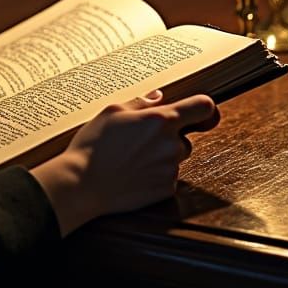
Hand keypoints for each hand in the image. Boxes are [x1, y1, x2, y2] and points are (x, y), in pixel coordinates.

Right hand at [31, 90, 219, 236]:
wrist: (83, 183)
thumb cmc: (94, 144)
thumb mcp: (111, 111)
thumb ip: (141, 102)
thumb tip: (158, 97)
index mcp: (160, 120)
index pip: (203, 107)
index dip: (204, 108)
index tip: (199, 111)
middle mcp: (171, 144)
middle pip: (184, 136)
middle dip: (168, 136)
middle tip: (139, 138)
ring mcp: (170, 169)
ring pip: (175, 157)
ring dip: (162, 155)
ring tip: (132, 156)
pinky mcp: (166, 189)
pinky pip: (168, 176)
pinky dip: (156, 173)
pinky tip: (133, 172)